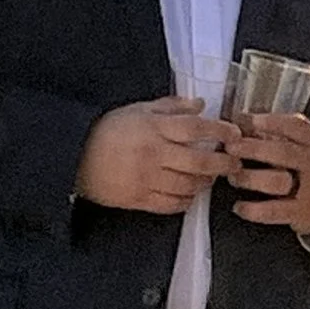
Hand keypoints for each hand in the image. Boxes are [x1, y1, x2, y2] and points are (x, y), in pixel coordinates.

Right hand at [75, 96, 235, 214]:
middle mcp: (153, 154)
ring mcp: (146, 179)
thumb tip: (200, 104)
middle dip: (223, 164)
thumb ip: (170, 107)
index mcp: (152, 128)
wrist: (73, 158)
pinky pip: (172, 204)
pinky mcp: (139, 199)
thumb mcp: (137, 110)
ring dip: (206, 183)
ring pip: (189, 185)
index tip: (235, 134)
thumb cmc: (108, 131)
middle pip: (199, 161)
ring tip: (211, 178)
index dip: (220, 131)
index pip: (195, 129)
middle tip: (235, 163)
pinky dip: (186, 200)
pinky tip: (190, 193)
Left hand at [231, 109, 309, 236]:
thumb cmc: (301, 171)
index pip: (295, 126)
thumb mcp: (295, 147)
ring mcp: (308, 189)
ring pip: (279, 181)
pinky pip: (274, 211)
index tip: (245, 120)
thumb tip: (238, 123)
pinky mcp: (300, 213)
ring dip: (251, 178)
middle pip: (284, 152)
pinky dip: (254, 210)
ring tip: (233, 177)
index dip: (270, 122)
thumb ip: (271, 135)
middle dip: (254, 148)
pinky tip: (239, 207)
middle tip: (230, 147)